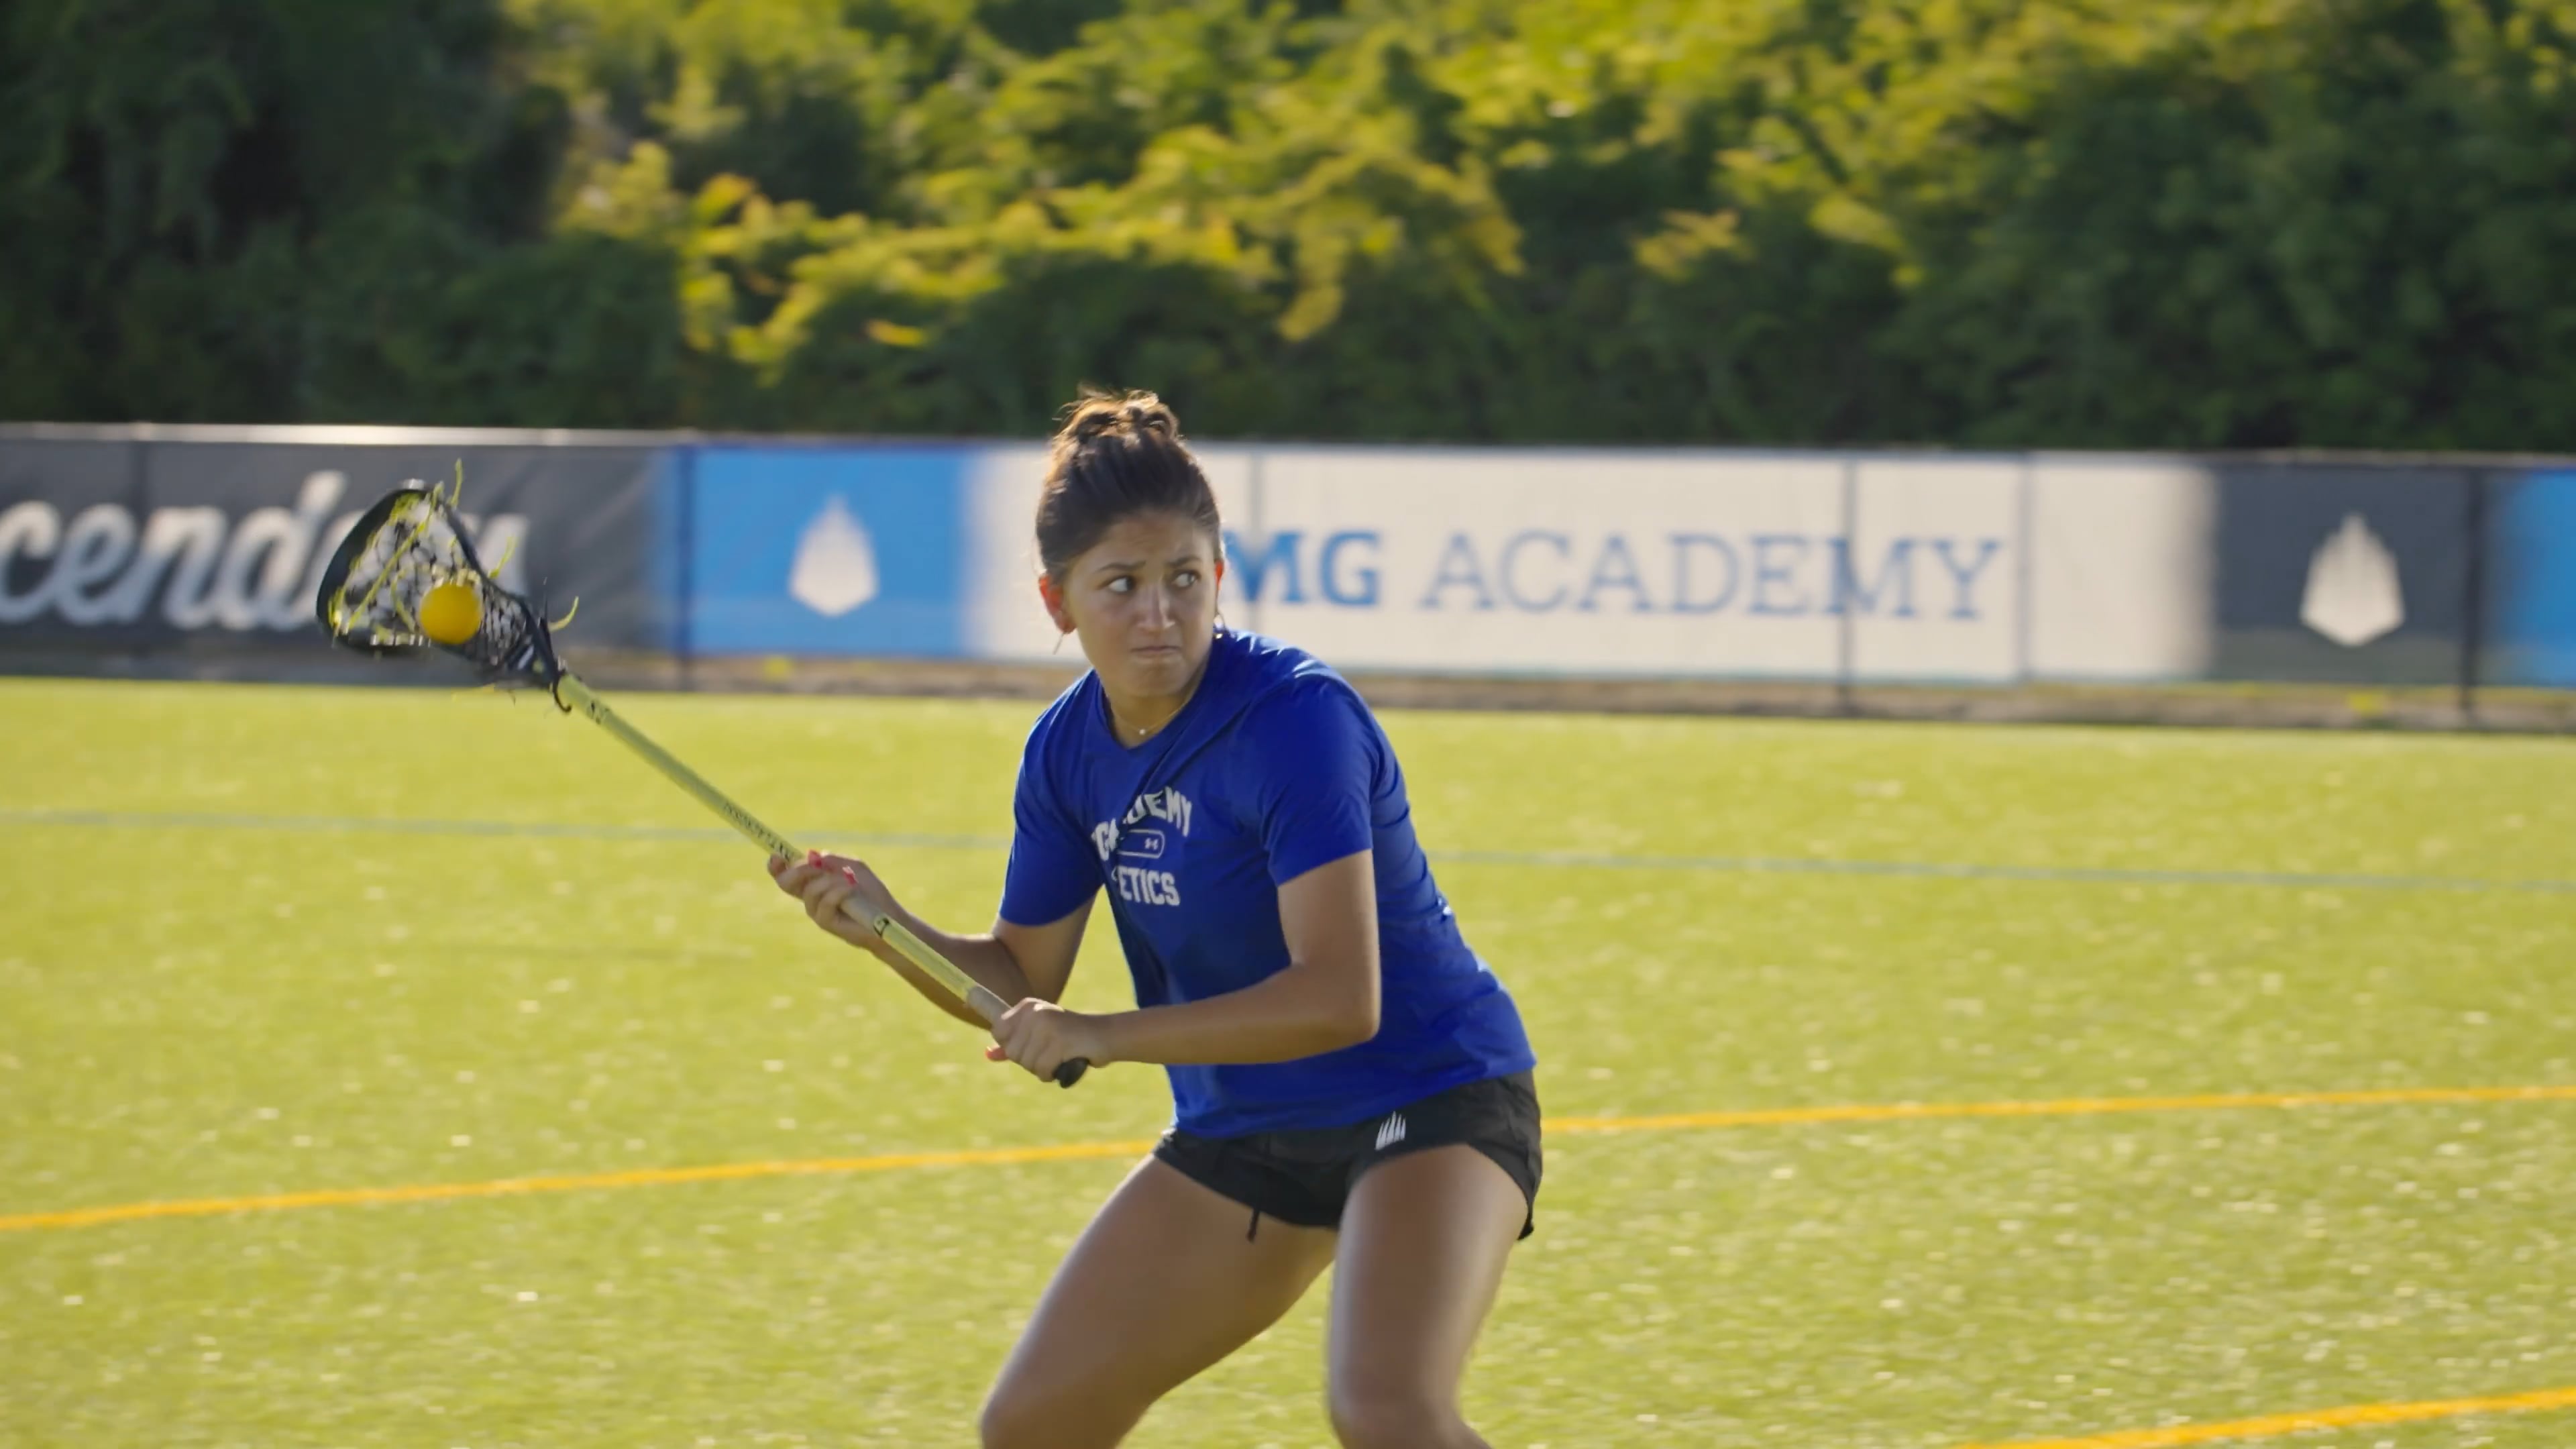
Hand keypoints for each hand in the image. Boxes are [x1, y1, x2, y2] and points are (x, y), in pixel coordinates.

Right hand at [768, 850, 901, 961]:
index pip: (785, 873)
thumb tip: (814, 857)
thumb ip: (832, 860)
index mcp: (813, 882)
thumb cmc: (870, 892)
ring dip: (830, 881)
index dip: (776, 865)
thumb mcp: (853, 867)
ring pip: (810, 889)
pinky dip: (839, 891)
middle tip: (816, 866)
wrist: (886, 916)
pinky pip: (825, 901)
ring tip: (850, 882)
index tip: (776, 856)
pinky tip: (851, 889)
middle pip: (786, 882)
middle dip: (798, 869)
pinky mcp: (824, 922)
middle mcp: (809, 897)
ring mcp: (815, 911)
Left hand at [986, 998, 1107, 1082]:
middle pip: (1013, 1051)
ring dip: (1042, 1068)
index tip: (1034, 1044)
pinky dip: (1051, 1073)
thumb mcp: (1038, 1035)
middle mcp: (1035, 1013)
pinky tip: (1064, 1062)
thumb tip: (987, 1055)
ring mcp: (1047, 1026)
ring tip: (1060, 1055)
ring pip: (1026, 1063)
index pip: (999, 1032)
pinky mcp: (1059, 1041)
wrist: (1105, 1034)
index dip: (1014, 1046)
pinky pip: (1041, 1070)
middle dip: (1030, 1060)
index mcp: (1027, 1006)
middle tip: (1051, 1051)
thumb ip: (1012, 1044)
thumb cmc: (1070, 1036)